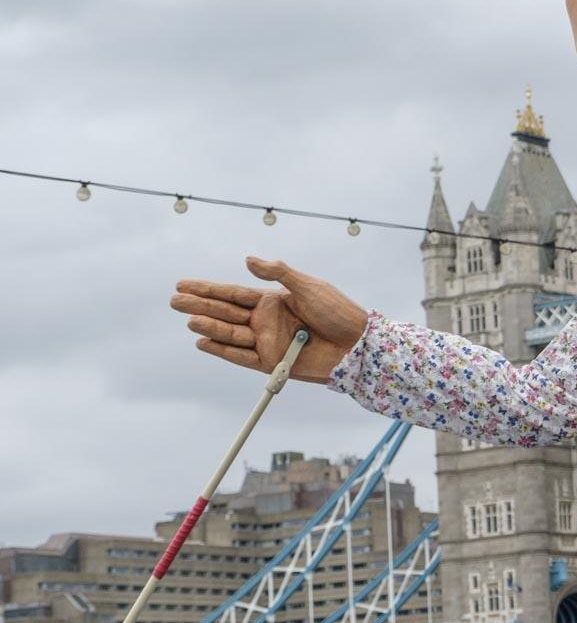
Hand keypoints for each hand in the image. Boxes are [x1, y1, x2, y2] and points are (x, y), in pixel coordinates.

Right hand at [171, 258, 368, 383]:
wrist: (357, 345)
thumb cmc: (338, 312)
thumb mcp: (309, 286)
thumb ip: (279, 274)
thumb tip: (248, 260)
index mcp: (273, 300)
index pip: (233, 293)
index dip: (208, 288)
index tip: (182, 283)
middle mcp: (266, 320)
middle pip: (226, 312)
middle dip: (200, 305)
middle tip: (174, 299)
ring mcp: (267, 341)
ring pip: (230, 333)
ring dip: (209, 326)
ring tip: (189, 318)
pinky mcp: (272, 362)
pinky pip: (241, 357)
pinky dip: (222, 350)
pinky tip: (202, 341)